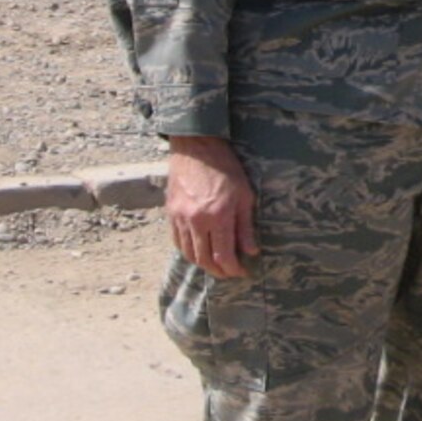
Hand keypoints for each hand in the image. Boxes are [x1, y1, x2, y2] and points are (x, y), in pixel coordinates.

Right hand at [165, 135, 259, 277]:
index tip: (243, 271)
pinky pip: (177, 242)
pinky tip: (199, 251)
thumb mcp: (245, 195)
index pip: (223, 255)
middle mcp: (196, 220)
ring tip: (216, 264)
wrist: (196, 148)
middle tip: (230, 272)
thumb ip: (246, 226)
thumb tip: (251, 250)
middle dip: (219, 271)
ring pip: (189, 254)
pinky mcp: (170, 213)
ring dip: (203, 264)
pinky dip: (188, 252)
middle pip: (204, 259)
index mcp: (218, 216)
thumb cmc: (226, 168)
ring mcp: (180, 218)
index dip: (233, 268)